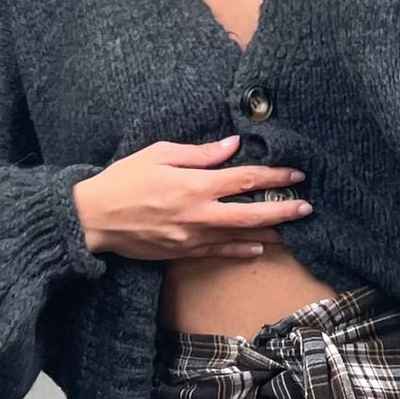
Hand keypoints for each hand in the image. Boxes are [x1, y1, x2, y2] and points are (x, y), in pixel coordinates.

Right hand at [72, 136, 312, 261]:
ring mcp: (192, 237)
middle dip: (283, 210)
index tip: (296, 174)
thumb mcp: (159, 154)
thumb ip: (200, 153)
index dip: (274, 176)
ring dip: (269, 233)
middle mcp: (199, 214)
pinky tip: (258, 249)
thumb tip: (233, 146)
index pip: (245, 179)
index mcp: (195, 185)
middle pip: (252, 213)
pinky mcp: (182, 252)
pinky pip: (218, 252)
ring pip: (240, 236)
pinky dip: (240, 251)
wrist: (93, 218)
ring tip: (293, 229)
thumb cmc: (124, 180)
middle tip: (307, 207)